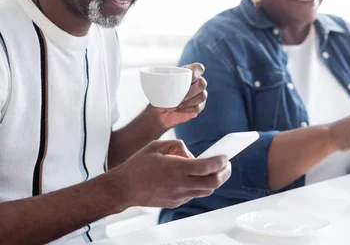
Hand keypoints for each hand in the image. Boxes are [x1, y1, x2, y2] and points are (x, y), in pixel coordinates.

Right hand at [108, 139, 230, 210]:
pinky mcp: (174, 202)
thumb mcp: (157, 146)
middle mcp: (179, 184)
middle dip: (224, 174)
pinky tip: (196, 178)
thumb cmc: (137, 166)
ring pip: (205, 191)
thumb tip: (191, 154)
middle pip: (212, 183)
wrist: (123, 188)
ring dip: (214, 181)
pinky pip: (193, 195)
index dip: (219, 162)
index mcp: (176, 168)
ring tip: (215, 171)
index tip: (225, 156)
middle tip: (227, 165)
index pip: (206, 167)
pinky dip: (199, 186)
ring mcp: (178, 196)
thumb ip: (177, 146)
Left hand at [153, 63, 207, 128]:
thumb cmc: (159, 95)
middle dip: (190, 91)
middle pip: (202, 83)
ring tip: (176, 105)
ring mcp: (200, 94)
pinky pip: (198, 107)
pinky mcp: (199, 106)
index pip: (199, 68)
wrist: (160, 111)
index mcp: (188, 73)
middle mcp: (197, 82)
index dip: (196, 72)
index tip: (189, 78)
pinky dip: (187, 109)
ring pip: (202, 96)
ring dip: (188, 102)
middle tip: (178, 97)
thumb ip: (160, 81)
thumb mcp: (157, 87)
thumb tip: (157, 80)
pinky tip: (178, 109)